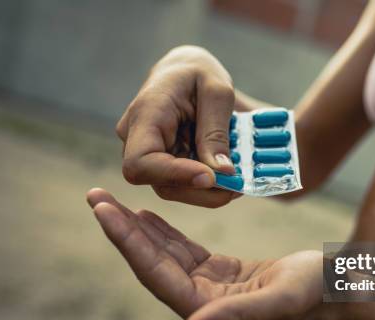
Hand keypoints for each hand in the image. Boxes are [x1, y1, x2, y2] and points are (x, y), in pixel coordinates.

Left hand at [86, 188, 324, 319]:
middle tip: (96, 196)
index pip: (156, 273)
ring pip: (164, 255)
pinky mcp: (220, 274)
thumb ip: (234, 319)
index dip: (128, 242)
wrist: (333, 289)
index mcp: (206, 311)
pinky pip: (183, 250)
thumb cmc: (313, 294)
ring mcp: (209, 288)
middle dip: (123, 229)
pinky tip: (148, 216)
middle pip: (152, 262)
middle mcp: (200, 302)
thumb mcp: (278, 301)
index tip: (103, 210)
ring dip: (138, 229)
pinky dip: (164, 232)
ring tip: (112, 201)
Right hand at [116, 46, 237, 207]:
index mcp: (145, 114)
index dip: (174, 176)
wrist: (186, 72)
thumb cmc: (199, 73)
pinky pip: (182, 184)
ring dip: (207, 193)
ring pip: (173, 189)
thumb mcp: (217, 92)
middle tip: (237, 186)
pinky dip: (207, 187)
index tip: (210, 177)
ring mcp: (147, 154)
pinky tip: (230, 178)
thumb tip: (221, 171)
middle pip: (160, 183)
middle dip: (200, 191)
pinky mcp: (162, 164)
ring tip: (238, 182)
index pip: (141, 162)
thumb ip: (216, 131)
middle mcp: (136, 138)